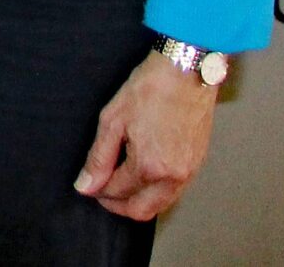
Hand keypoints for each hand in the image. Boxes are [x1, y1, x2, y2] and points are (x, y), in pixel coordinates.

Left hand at [76, 51, 218, 219]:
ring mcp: (189, 172)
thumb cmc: (151, 89)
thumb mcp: (112, 120)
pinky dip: (156, 191)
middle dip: (117, 204)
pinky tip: (142, 175)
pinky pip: (175, 192)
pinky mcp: (197, 164)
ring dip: (138, 200)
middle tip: (101, 191)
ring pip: (160, 204)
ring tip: (119, 182)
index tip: (88, 183)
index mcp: (150, 166)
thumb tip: (86, 185)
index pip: (117, 192)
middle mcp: (173, 177)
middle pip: (141, 210)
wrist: (186, 73)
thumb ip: (98, 158)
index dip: (97, 190)